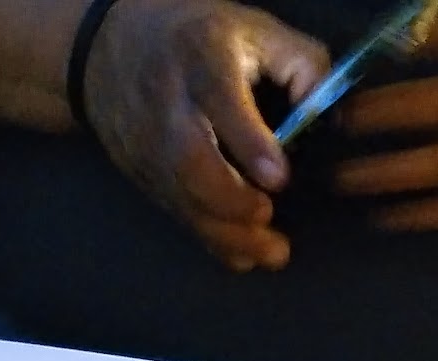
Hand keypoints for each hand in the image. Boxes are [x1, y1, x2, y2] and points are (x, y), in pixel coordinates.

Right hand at [84, 0, 328, 269]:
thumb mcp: (252, 28)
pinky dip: (212, 240)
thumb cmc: (197, 37)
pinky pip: (177, 214)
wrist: (110, 47)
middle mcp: (169, 105)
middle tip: (268, 217)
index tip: (280, 178)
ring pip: (182, 198)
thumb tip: (327, 110)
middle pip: (190, 161)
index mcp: (201, 58)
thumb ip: (300, 62)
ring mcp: (149, 146)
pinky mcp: (143, 175)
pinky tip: (244, 256)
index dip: (249, 142)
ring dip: (227, 234)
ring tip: (270, 253)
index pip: (219, 100)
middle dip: (231, 200)